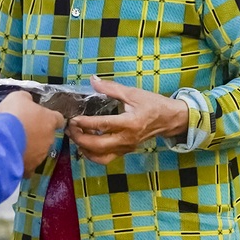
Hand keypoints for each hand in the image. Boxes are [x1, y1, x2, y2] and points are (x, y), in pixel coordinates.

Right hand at [0, 90, 63, 175]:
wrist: (2, 139)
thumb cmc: (13, 115)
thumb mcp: (18, 97)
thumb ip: (26, 99)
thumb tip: (28, 101)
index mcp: (50, 120)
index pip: (58, 119)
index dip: (51, 118)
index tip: (43, 118)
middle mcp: (49, 138)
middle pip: (47, 135)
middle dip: (37, 133)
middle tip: (23, 129)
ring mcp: (41, 154)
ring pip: (39, 150)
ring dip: (30, 147)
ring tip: (15, 143)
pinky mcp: (31, 167)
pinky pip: (29, 164)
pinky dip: (23, 161)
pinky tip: (13, 157)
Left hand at [67, 76, 187, 165]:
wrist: (169, 119)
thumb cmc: (152, 104)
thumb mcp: (132, 92)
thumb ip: (110, 88)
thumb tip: (93, 80)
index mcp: (129, 123)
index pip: (102, 126)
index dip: (85, 123)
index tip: (73, 119)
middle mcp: (126, 139)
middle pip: (98, 146)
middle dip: (79, 138)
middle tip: (70, 127)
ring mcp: (125, 147)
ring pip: (100, 156)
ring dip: (84, 148)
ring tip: (75, 136)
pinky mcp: (125, 151)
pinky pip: (105, 159)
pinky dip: (92, 154)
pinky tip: (85, 144)